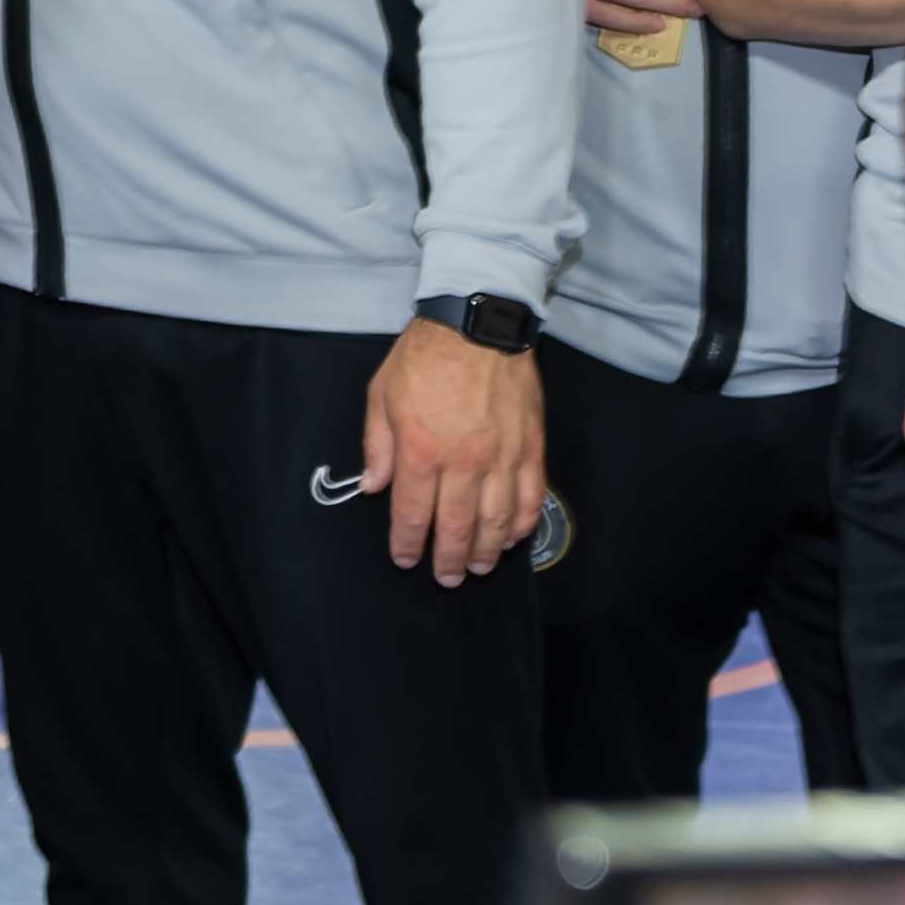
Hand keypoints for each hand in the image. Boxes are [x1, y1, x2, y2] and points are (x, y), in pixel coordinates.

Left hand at [356, 320, 544, 585]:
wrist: (477, 326)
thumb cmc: (422, 358)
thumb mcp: (381, 394)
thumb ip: (377, 446)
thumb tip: (372, 487)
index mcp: (420, 450)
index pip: (413, 513)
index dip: (408, 543)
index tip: (405, 559)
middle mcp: (463, 462)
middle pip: (457, 527)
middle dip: (450, 559)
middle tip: (447, 578)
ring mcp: (502, 458)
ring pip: (497, 521)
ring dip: (488, 551)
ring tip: (479, 567)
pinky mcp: (532, 449)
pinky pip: (531, 498)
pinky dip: (523, 524)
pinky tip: (514, 538)